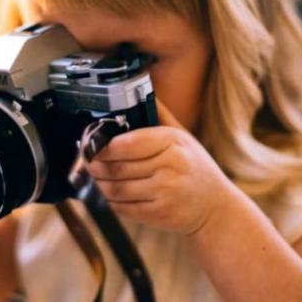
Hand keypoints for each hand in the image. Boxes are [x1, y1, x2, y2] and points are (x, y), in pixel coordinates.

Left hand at [87, 99, 235, 234]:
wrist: (215, 207)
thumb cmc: (195, 168)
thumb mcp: (184, 137)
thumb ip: (160, 114)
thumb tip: (139, 88)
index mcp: (174, 142)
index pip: (128, 143)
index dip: (104, 146)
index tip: (90, 144)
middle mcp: (170, 167)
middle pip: (118, 167)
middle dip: (96, 165)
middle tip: (86, 162)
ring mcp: (165, 192)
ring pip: (116, 188)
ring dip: (99, 184)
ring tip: (94, 177)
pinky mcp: (158, 214)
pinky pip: (123, 208)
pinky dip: (110, 202)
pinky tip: (108, 194)